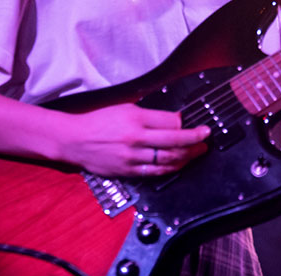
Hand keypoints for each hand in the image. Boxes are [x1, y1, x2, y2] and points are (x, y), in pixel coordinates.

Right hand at [59, 103, 209, 177]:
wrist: (74, 140)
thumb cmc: (99, 121)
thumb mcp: (125, 109)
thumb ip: (150, 115)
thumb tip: (174, 119)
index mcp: (135, 118)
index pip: (170, 121)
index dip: (186, 123)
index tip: (196, 123)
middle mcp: (135, 138)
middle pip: (174, 140)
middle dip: (194, 139)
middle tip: (206, 136)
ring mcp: (132, 156)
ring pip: (167, 159)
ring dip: (187, 156)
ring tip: (198, 151)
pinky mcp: (127, 171)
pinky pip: (155, 172)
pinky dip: (171, 169)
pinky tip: (180, 164)